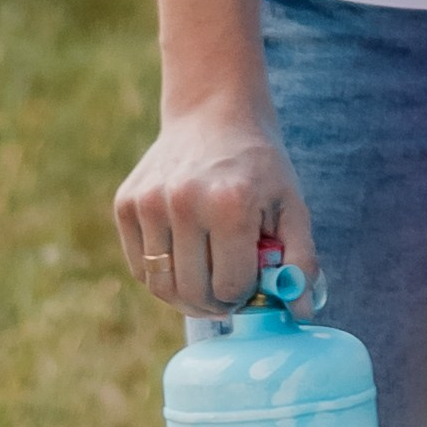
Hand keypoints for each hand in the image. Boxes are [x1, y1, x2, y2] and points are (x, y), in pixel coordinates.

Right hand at [115, 105, 317, 316]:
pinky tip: (185, 261)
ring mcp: (148, 202)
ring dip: (187, 299)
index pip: (231, 286)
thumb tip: (299, 312)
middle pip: (194, 293)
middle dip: (217, 305)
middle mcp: (183, 202)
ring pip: (162, 287)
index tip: (253, 283)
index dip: (246, 295)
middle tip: (230, 294)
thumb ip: (301, 261)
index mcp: (229, 204)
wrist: (212, 114)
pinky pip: (140, 269)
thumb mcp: (292, 207)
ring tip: (208, 284)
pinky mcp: (125, 204)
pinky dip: (163, 277)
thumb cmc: (259, 167)